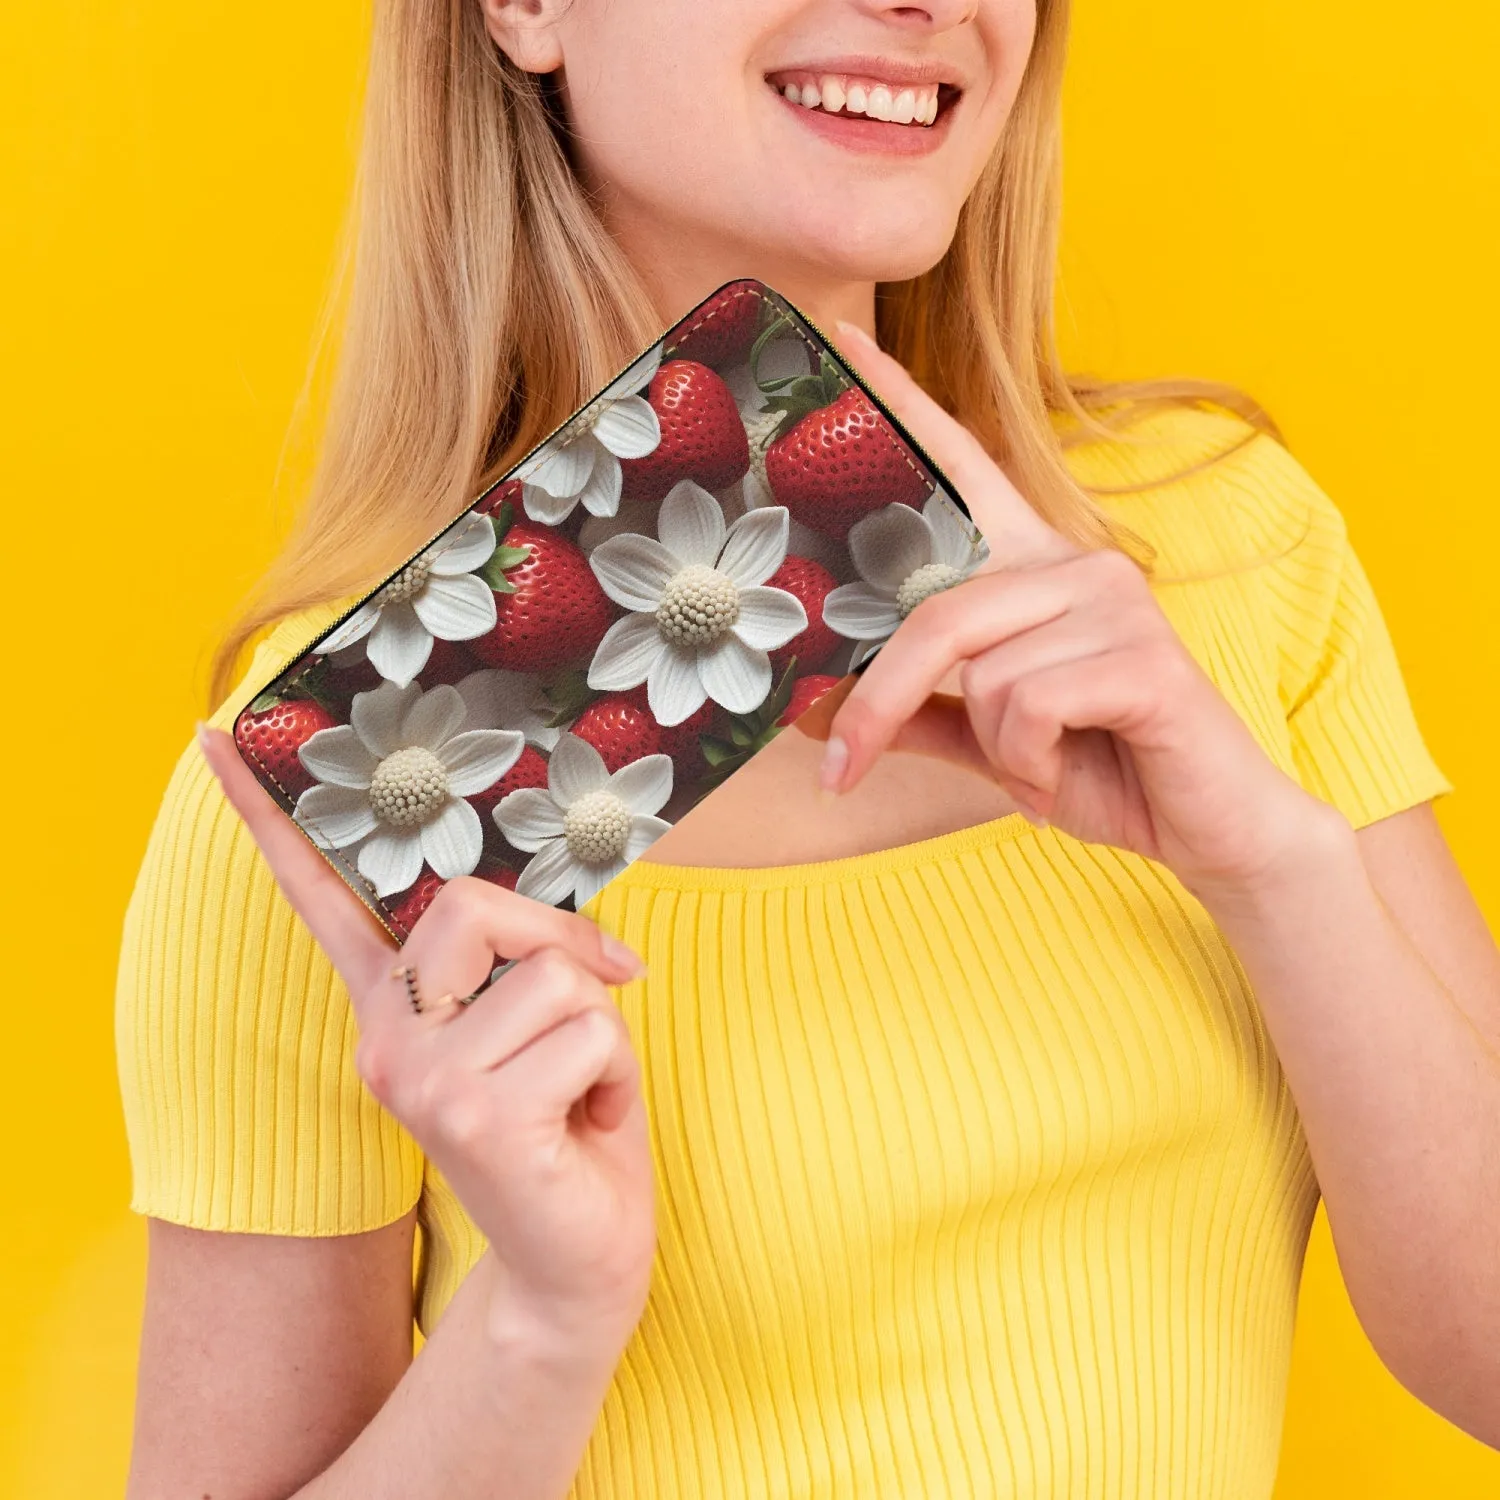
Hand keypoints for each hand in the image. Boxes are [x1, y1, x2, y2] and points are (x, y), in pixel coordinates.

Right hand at [198, 725, 655, 1350]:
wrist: (577, 1259)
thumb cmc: (570, 1126)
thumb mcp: (551, 1024)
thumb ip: (533, 963)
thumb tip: (596, 948)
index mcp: (395, 1005)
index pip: (324, 898)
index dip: (271, 818)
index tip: (215, 740)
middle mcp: (387, 1037)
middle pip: (481, 905)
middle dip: (565, 946)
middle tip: (595, 1005)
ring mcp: (420, 1078)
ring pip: (553, 973)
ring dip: (601, 1030)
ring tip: (576, 1092)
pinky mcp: (473, 1116)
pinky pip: (589, 1029)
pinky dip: (617, 1074)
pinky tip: (582, 1126)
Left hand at [822, 321, 1343, 899]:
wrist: (1206, 826)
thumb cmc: (1098, 766)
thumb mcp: (990, 738)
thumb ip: (918, 712)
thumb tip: (813, 711)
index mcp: (1035, 569)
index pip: (961, 469)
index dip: (901, 407)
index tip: (842, 343)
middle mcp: (1075, 562)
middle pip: (935, 611)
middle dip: (879, 703)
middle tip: (842, 768)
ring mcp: (1114, 600)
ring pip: (982, 671)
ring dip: (996, 746)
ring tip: (1040, 765)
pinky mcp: (1144, 654)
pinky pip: (1027, 704)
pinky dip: (1028, 762)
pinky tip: (1064, 774)